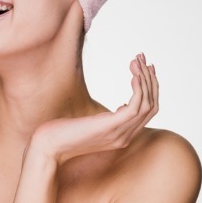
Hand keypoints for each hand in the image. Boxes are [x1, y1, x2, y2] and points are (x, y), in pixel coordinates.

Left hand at [29, 54, 157, 164]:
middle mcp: (125, 136)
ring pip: (146, 105)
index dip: (152, 88)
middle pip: (152, 106)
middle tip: (142, 58)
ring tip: (136, 61)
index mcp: (123, 135)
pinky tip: (134, 75)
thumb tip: (123, 106)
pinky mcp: (110, 127)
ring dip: (144, 79)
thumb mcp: (94, 123)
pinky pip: (135, 108)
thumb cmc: (65, 131)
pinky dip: (138, 90)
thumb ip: (110, 118)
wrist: (49, 144)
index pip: (149, 111)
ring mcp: (119, 134)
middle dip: (150, 79)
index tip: (147, 67)